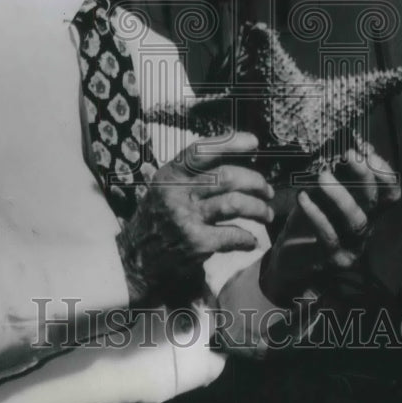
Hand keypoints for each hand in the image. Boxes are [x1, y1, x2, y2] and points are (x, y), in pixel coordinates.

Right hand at [116, 132, 274, 304]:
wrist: (134, 259)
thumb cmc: (157, 220)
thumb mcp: (163, 189)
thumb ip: (191, 175)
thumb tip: (234, 160)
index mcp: (170, 175)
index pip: (201, 150)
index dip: (230, 143)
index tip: (253, 142)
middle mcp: (176, 193)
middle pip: (227, 177)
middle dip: (255, 182)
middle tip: (266, 191)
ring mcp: (185, 218)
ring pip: (234, 203)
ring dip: (258, 208)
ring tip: (266, 214)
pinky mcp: (195, 243)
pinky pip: (233, 234)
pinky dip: (248, 238)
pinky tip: (251, 241)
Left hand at [260, 145, 400, 305]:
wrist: (288, 257)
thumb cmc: (307, 220)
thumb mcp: (320, 194)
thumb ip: (335, 176)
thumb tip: (346, 147)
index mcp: (368, 211)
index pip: (389, 192)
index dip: (383, 171)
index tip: (366, 150)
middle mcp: (366, 228)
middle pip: (374, 202)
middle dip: (364, 175)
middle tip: (347, 155)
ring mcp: (352, 246)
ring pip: (356, 220)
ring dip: (340, 195)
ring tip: (322, 176)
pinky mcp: (333, 259)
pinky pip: (329, 236)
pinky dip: (317, 215)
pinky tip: (302, 198)